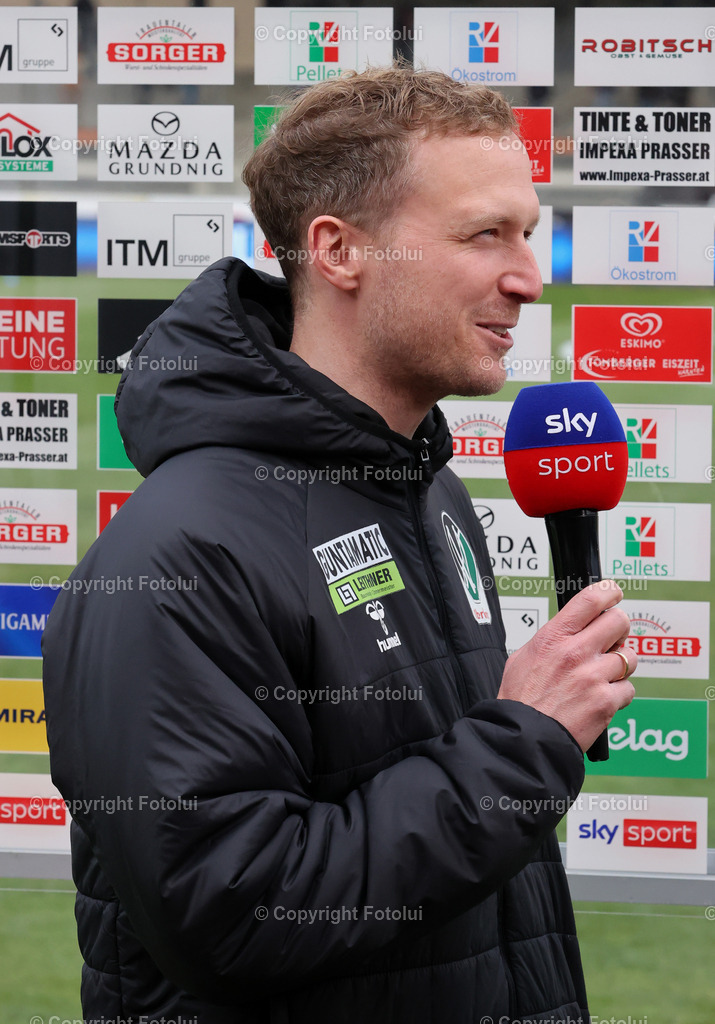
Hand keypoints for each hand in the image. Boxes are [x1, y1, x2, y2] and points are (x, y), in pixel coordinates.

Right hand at [497, 580, 636, 751]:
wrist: (524, 737)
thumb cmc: (521, 700)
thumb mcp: (524, 657)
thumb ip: (552, 639)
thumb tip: (570, 628)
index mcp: (554, 637)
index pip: (590, 600)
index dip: (609, 592)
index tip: (614, 593)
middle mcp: (575, 652)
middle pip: (619, 621)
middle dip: (620, 629)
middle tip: (613, 638)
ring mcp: (593, 676)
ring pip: (630, 657)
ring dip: (621, 666)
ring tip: (602, 677)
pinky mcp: (606, 701)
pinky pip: (628, 689)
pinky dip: (618, 695)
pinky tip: (600, 700)